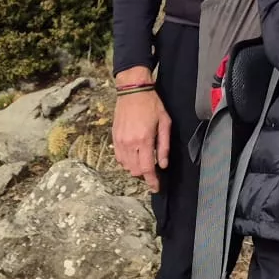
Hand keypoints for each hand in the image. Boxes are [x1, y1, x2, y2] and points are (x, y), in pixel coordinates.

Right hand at [111, 72, 170, 193]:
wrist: (132, 90)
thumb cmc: (152, 104)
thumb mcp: (165, 123)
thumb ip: (164, 146)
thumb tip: (163, 165)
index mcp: (144, 139)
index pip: (147, 169)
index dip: (152, 181)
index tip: (156, 188)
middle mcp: (130, 143)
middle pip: (135, 170)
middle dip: (145, 175)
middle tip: (153, 170)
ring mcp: (120, 141)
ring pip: (126, 166)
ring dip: (136, 168)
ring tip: (144, 161)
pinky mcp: (114, 138)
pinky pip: (118, 158)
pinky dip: (126, 162)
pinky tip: (134, 156)